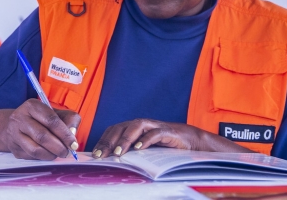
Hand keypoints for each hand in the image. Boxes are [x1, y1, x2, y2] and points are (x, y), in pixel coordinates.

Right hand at [1, 99, 80, 159]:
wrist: (17, 126)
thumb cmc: (42, 120)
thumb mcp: (57, 113)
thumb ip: (69, 120)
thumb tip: (72, 134)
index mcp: (32, 105)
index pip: (51, 120)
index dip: (64, 134)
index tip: (73, 144)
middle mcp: (19, 117)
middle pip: (42, 136)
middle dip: (58, 147)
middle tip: (66, 152)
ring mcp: (14, 133)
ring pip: (35, 149)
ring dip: (51, 155)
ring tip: (57, 154)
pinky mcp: (13, 147)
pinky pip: (30, 157)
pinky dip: (42, 158)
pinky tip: (47, 154)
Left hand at [90, 119, 249, 157]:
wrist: (191, 141)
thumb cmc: (165, 146)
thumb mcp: (144, 150)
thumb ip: (130, 152)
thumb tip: (111, 161)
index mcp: (133, 127)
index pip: (113, 131)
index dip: (103, 141)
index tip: (95, 154)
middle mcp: (141, 124)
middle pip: (120, 128)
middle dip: (109, 142)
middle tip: (101, 155)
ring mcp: (154, 126)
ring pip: (135, 127)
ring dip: (125, 139)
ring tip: (118, 153)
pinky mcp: (167, 131)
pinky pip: (154, 133)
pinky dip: (145, 140)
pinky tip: (138, 149)